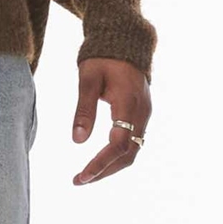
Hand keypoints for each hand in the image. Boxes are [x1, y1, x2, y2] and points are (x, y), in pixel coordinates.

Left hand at [71, 58, 150, 185]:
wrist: (125, 43)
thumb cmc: (103, 58)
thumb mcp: (88, 79)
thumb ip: (84, 109)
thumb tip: (77, 141)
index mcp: (129, 104)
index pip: (118, 144)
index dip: (101, 163)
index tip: (82, 176)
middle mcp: (142, 113)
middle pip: (128, 154)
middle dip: (104, 171)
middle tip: (78, 180)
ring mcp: (144, 115)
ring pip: (132, 151)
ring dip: (110, 166)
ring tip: (85, 175)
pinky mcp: (141, 115)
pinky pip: (132, 142)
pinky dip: (116, 155)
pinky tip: (99, 160)